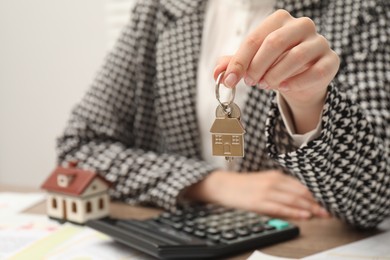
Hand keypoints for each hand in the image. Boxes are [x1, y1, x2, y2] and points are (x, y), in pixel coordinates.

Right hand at [185, 170, 329, 218]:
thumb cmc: (243, 185)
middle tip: (330, 210)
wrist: (222, 185)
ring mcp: (266, 192)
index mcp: (275, 176)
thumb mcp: (263, 181)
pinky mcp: (259, 202)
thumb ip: (280, 187)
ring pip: (293, 200)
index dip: (315, 194)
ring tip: (322, 214)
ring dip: (310, 208)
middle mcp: (273, 182)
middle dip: (317, 202)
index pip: (300, 185)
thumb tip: (297, 198)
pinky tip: (304, 215)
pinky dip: (294, 212)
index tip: (327, 200)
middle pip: (300, 192)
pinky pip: (280, 208)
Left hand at [213, 9, 339, 133]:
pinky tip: (284, 87)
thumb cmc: (275, 66)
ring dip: (275, 75)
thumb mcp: (253, 63)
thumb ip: (235, 65)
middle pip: (274, 43)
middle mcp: (302, 25)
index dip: (239, 61)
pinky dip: (297, 82)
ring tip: (265, 85)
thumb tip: (217, 73)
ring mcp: (319, 42)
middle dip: (257, 67)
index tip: (229, 80)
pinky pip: (315, 72)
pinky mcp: (331, 61)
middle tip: (250, 82)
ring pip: (295, 56)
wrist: (302, 81)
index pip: (255, 39)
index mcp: (279, 20)